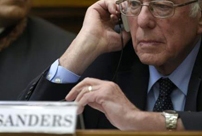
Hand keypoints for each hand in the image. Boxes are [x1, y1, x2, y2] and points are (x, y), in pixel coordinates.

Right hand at [59, 0, 129, 74]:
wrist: (94, 43)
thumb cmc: (105, 44)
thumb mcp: (122, 38)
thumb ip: (128, 31)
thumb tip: (133, 25)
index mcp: (109, 24)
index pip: (120, 14)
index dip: (126, 13)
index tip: (132, 15)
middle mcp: (104, 17)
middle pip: (117, 6)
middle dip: (124, 7)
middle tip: (128, 11)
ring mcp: (99, 12)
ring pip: (112, 2)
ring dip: (118, 5)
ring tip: (121, 11)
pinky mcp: (94, 8)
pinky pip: (106, 1)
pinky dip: (112, 3)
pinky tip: (114, 11)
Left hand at [66, 77, 184, 130]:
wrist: (133, 120)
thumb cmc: (123, 116)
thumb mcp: (106, 106)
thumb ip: (97, 101)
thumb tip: (86, 100)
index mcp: (109, 86)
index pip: (91, 82)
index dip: (80, 88)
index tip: (73, 95)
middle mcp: (108, 85)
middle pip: (86, 82)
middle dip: (75, 89)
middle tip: (69, 98)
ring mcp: (106, 89)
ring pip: (85, 89)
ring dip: (77, 99)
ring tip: (74, 107)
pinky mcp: (104, 95)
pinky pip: (87, 97)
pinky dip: (80, 103)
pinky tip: (79, 108)